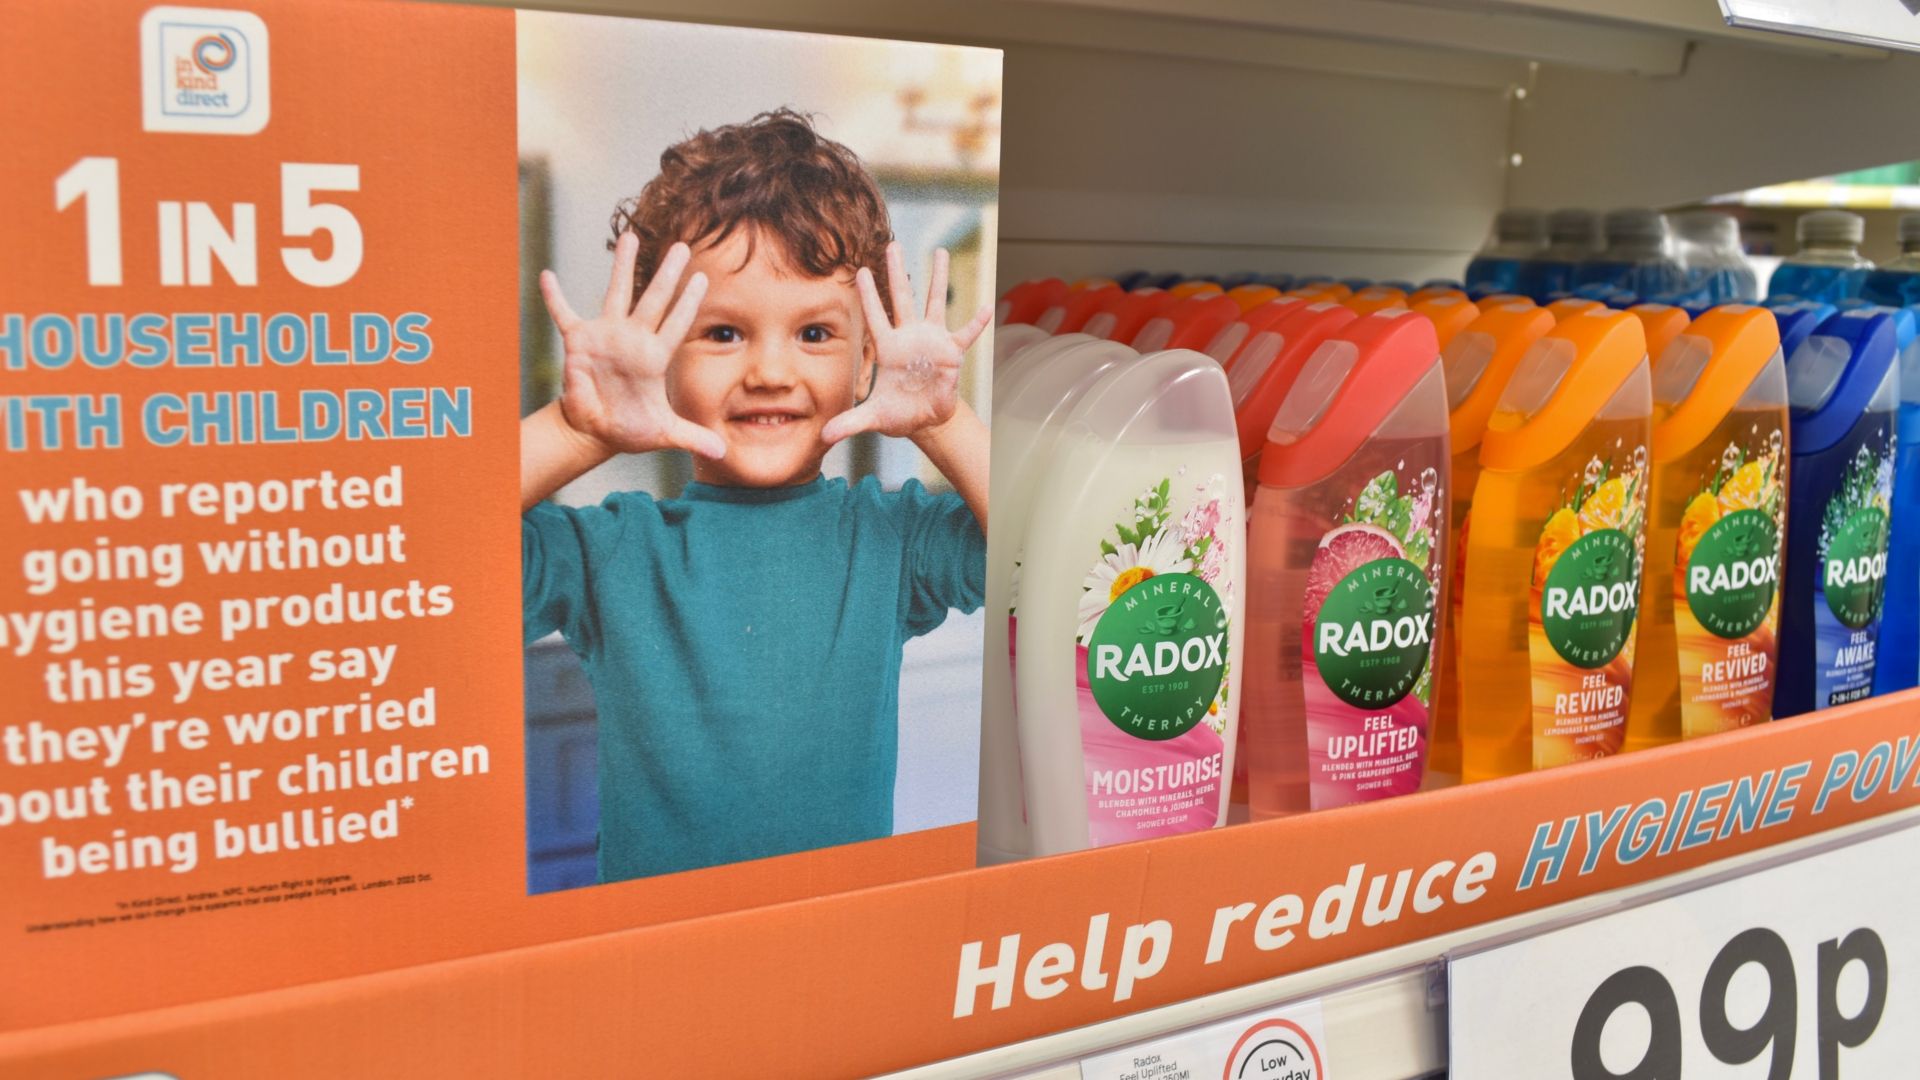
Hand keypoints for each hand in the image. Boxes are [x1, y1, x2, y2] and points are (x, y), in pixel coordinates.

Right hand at [539, 234, 725, 459]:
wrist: (598, 430)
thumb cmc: (633, 427)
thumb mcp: (664, 433)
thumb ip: (692, 437)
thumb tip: (721, 453)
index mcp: (655, 357)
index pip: (677, 324)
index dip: (689, 303)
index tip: (703, 278)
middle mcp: (634, 339)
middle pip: (654, 299)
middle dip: (667, 274)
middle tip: (683, 246)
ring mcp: (606, 336)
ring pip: (617, 293)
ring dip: (622, 267)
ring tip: (631, 237)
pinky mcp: (579, 342)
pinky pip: (564, 315)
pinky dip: (555, 298)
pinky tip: (547, 275)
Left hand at [821, 243, 991, 444]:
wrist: (925, 420)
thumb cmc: (898, 414)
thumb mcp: (873, 418)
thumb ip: (850, 422)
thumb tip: (823, 437)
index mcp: (887, 348)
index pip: (874, 316)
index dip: (867, 295)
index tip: (857, 270)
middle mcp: (909, 337)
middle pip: (902, 299)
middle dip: (897, 272)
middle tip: (893, 244)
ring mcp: (932, 342)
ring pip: (935, 303)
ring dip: (938, 279)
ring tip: (941, 251)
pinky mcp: (952, 354)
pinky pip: (965, 335)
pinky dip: (976, 323)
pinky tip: (986, 309)